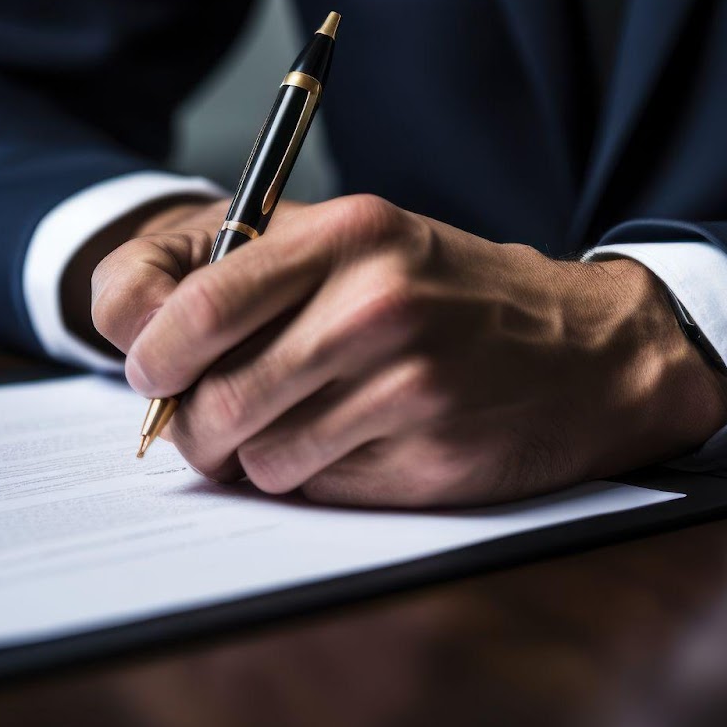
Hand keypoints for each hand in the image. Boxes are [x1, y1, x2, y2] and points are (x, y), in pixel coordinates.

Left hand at [91, 194, 726, 506]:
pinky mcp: (433, 459)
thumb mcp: (363, 241)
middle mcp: (380, 307)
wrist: (587, 349)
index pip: (199, 310)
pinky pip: (319, 492)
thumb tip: (138, 340)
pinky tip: (356, 445)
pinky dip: (317, 480)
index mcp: (352, 234)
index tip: (153, 376)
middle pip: (217, 401)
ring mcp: (412, 388)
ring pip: (261, 460)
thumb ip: (251, 270)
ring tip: (297, 429)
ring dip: (259, 459)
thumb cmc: (451, 294)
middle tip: (206, 424)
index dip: (154, 358)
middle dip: (195, 427)